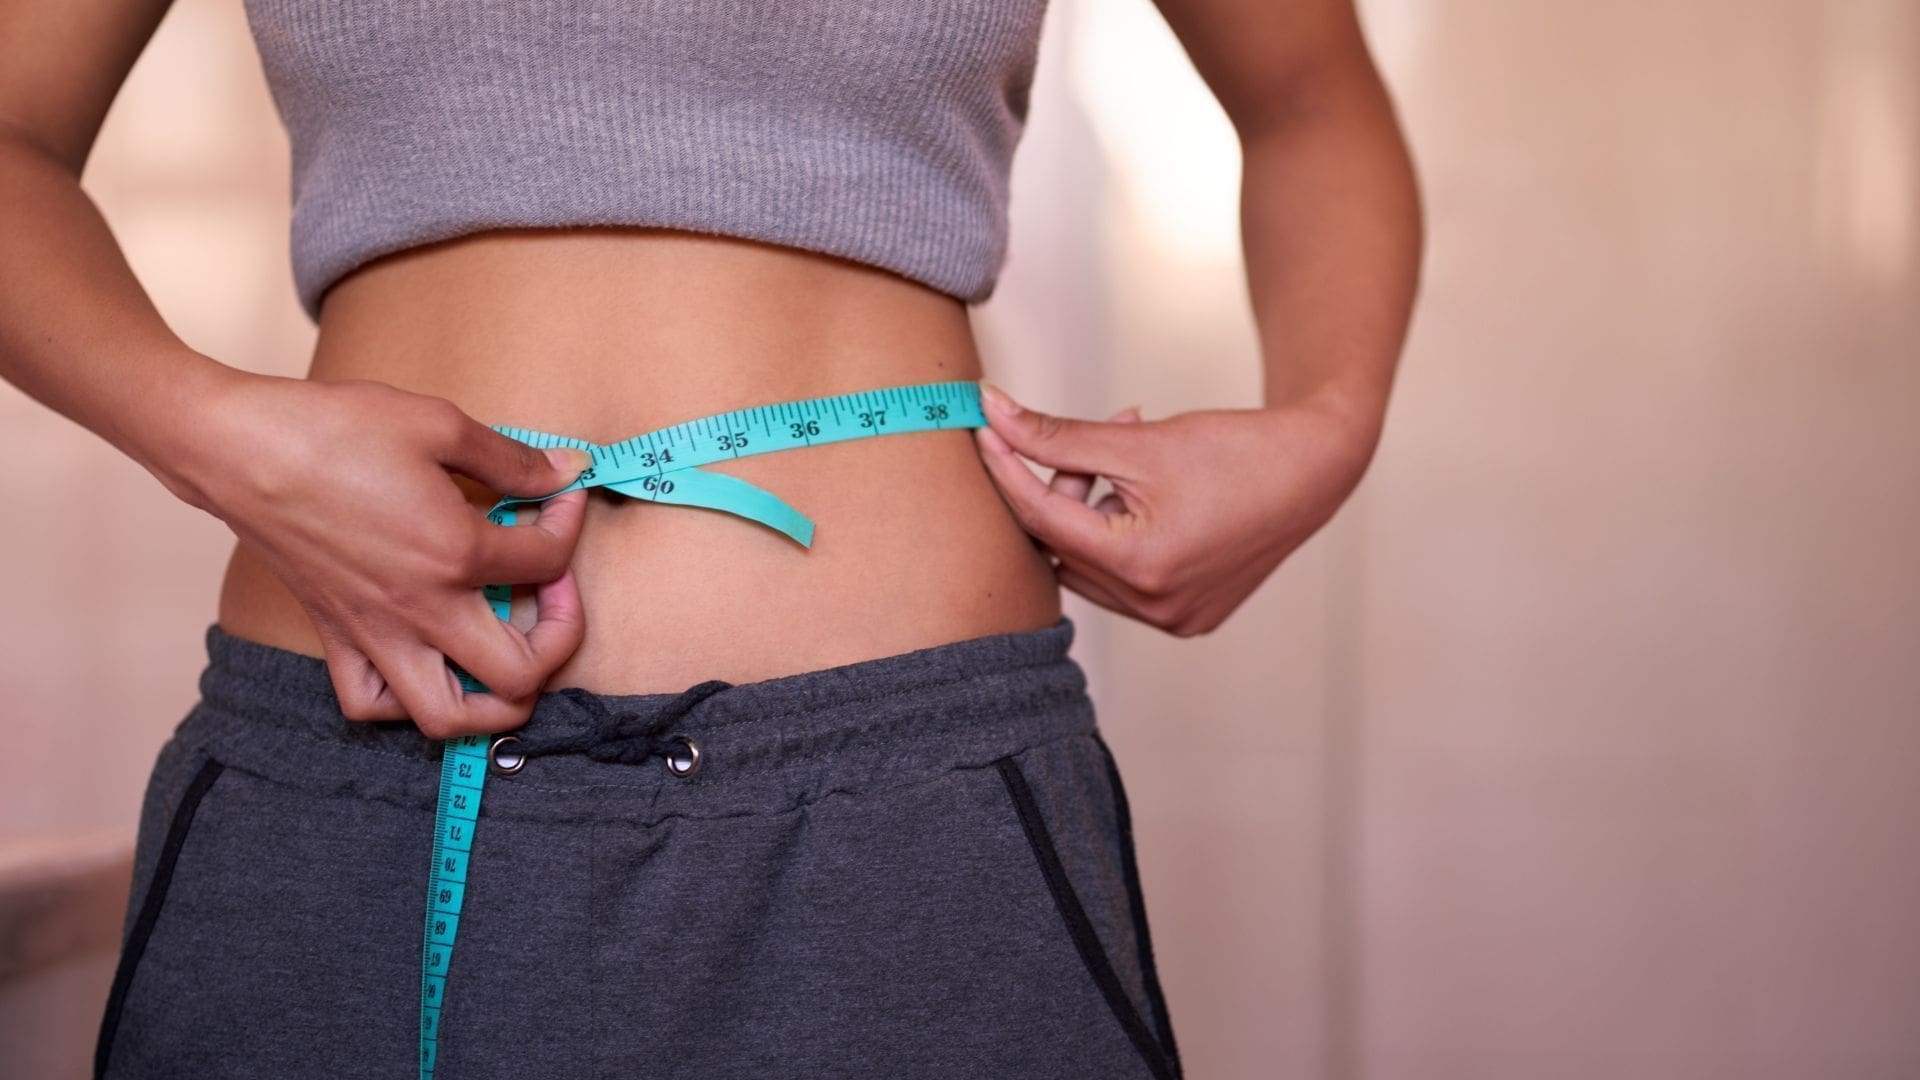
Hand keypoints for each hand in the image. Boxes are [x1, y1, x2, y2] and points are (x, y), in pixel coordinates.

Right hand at [158, 372, 594, 735]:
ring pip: (447, 718)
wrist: (239, 448)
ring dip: (492, 701)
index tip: (559, 494)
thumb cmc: (333, 429)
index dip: (568, 523)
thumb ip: (512, 458)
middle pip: (519, 675)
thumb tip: (566, 472)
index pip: (548, 562)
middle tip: (556, 593)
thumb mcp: (438, 424)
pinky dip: (406, 700)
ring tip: (505, 653)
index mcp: (454, 555)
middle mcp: (420, 610)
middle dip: (560, 641)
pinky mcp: (335, 638)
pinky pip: (371, 704)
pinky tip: (427, 658)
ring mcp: (375, 634)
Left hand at [972, 381, 1379, 636]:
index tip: (984, 429)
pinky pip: (1123, 581)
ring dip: (1089, 515)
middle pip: (1063, 548)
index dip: (1007, 469)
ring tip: (1128, 467)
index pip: (1044, 519)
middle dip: (1060, 491)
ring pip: (1089, 567)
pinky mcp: (1187, 617)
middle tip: (1087, 445)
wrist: (1315, 470)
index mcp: (1141, 565)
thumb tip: (992, 410)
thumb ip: (1059, 435)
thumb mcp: (1140, 440)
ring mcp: (1173, 618)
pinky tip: (1147, 500)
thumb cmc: (1237, 450)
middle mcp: (1154, 606)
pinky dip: (1118, 538)